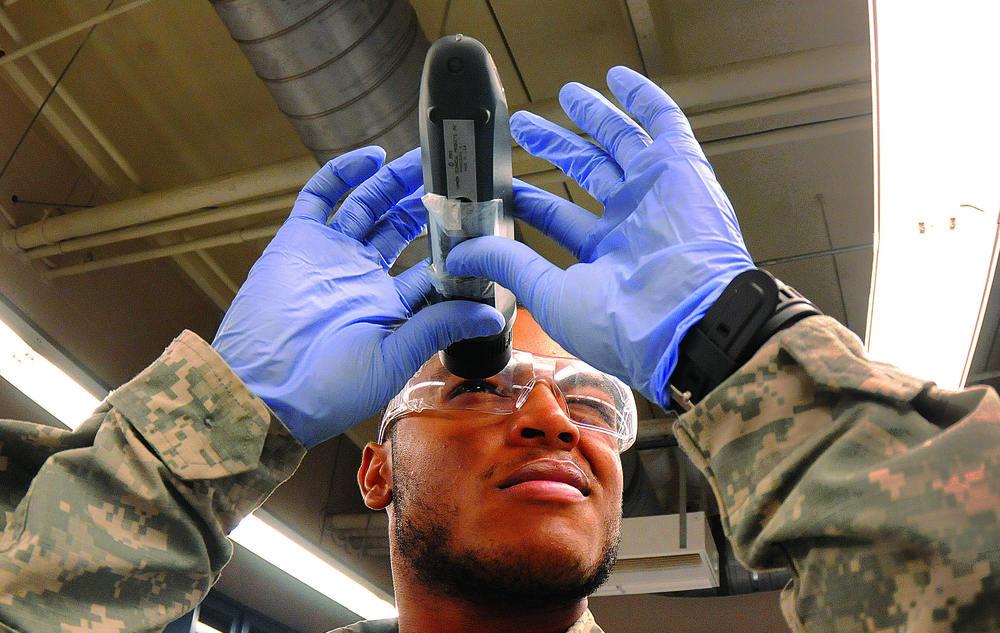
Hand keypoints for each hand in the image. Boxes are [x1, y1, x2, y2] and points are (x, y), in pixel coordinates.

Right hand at [213, 147, 503, 447]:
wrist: (264, 386)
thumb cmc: (329, 387)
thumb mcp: (394, 357)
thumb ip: (438, 326)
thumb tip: (493, 317)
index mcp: (390, 306)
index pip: (431, 266)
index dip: (454, 244)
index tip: (481, 220)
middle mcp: (363, 276)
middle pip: (401, 227)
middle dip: (427, 202)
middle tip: (454, 178)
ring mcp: (331, 254)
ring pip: (368, 205)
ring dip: (394, 180)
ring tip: (423, 158)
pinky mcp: (298, 240)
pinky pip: (320, 197)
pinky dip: (343, 173)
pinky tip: (371, 157)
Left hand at [447, 67, 753, 406]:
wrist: (687, 322)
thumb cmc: (624, 324)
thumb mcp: (551, 293)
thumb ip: (508, 264)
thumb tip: (458, 255)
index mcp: (605, 256)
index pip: (557, 216)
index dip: (529, 197)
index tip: (501, 184)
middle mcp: (632, 221)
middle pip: (587, 172)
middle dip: (556, 146)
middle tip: (524, 126)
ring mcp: (657, 193)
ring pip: (620, 142)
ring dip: (594, 116)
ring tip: (567, 93)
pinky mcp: (681, 168)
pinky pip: (664, 123)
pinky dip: (643, 99)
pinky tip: (618, 77)